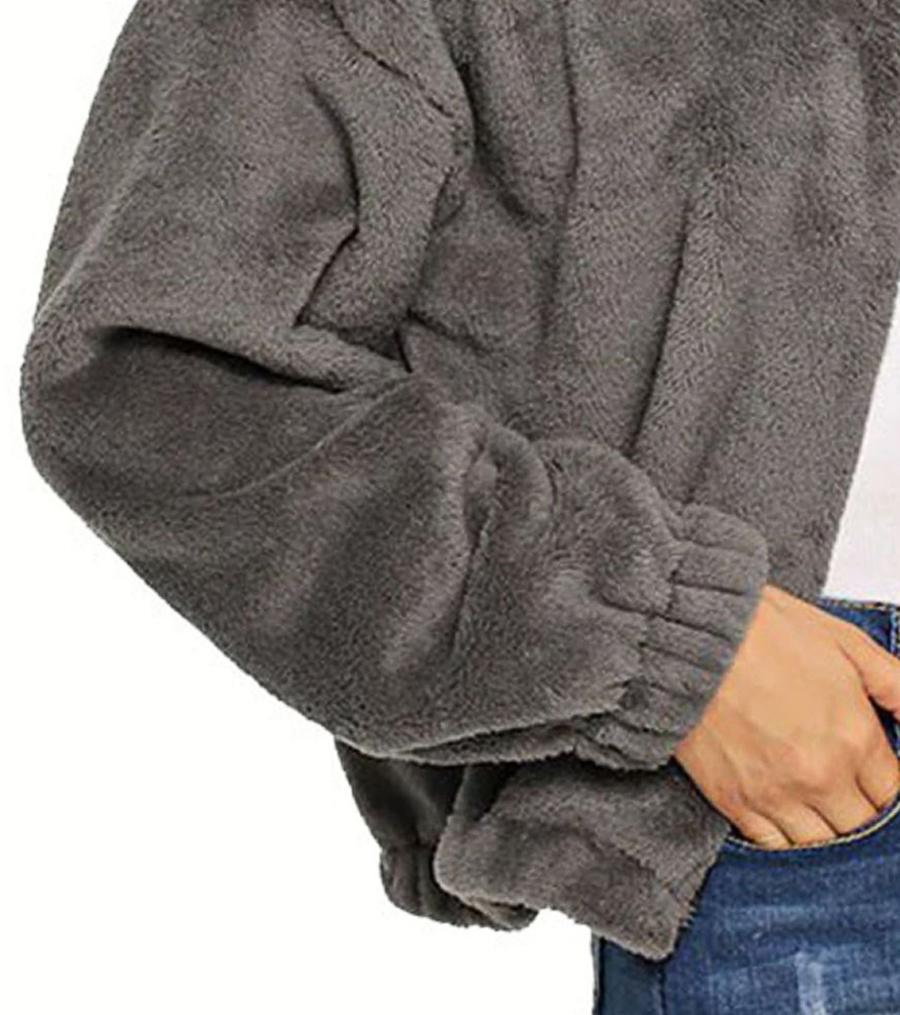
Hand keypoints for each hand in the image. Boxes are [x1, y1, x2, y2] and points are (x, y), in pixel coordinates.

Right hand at [673, 583, 899, 848]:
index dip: (884, 782)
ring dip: (824, 827)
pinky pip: (772, 845)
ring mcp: (775, 794)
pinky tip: (784, 814)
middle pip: (861, 825)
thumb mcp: (842, 640)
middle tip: (843, 785)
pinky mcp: (733, 801)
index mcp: (854, 737)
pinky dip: (784, 837)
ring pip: (820, 843)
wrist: (687, 637)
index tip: (871, 771)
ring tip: (815, 802)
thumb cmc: (759, 630)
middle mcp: (821, 776)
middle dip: (859, 808)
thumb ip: (895, 684)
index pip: (892, 792)